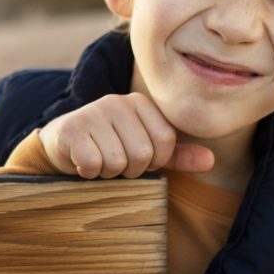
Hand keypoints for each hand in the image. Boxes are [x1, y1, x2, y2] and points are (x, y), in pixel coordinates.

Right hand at [38, 92, 214, 178]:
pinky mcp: (72, 128)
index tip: (134, 156)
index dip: (153, 161)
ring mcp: (92, 112)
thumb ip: (176, 155)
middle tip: (114, 161)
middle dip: (129, 169)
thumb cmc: (109, 147)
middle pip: (142, 154)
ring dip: (107, 172)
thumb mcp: (144, 149)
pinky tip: (82, 161)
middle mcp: (117, 101)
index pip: (166, 141)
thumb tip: (210, 160)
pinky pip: (93, 164)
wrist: (62, 144)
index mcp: (140, 102)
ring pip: (117, 162)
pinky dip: (88, 172)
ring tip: (98, 160)